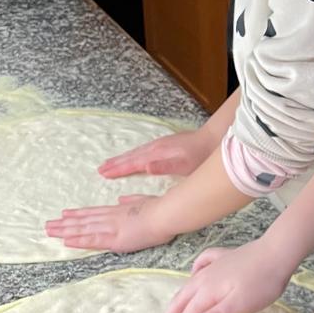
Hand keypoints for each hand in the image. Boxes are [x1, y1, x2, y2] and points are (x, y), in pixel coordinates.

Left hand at [44, 194, 168, 253]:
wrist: (165, 214)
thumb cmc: (160, 208)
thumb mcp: (144, 200)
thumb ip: (131, 200)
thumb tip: (120, 199)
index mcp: (119, 210)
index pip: (93, 212)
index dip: (78, 214)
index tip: (64, 214)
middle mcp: (111, 217)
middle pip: (83, 220)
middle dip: (65, 223)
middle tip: (48, 224)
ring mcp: (111, 227)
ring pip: (83, 228)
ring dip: (65, 230)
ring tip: (49, 230)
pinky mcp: (114, 239)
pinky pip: (92, 240)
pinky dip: (78, 240)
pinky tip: (66, 241)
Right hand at [98, 128, 212, 179]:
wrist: (213, 139)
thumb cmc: (201, 155)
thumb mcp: (185, 165)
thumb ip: (164, 166)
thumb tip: (145, 166)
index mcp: (157, 154)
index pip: (132, 162)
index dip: (118, 169)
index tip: (103, 174)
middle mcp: (155, 147)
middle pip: (131, 156)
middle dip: (115, 163)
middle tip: (100, 170)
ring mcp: (160, 145)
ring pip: (136, 152)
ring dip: (122, 158)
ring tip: (110, 164)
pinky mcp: (166, 144)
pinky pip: (143, 151)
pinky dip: (133, 155)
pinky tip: (134, 158)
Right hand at [156, 242, 293, 312]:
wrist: (278, 252)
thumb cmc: (262, 283)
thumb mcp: (239, 306)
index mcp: (207, 293)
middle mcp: (205, 278)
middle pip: (182, 301)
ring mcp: (214, 266)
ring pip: (189, 285)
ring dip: (178, 300)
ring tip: (171, 311)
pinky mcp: (225, 257)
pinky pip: (203, 263)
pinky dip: (194, 270)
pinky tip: (195, 272)